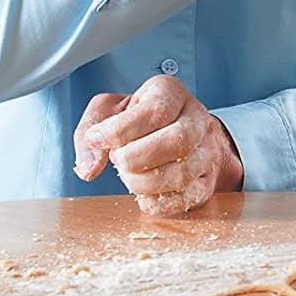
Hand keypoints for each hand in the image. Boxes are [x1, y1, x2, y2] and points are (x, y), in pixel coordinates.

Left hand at [73, 75, 242, 217]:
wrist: (175, 132)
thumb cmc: (139, 119)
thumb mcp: (108, 110)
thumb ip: (90, 129)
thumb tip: (88, 168)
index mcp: (170, 93)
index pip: (155, 111)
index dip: (120, 130)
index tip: (98, 139)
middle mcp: (196, 119)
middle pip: (177, 141)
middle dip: (136, 158)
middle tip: (118, 160)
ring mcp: (207, 150)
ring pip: (183, 173)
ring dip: (144, 182)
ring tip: (128, 176)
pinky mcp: (207, 180)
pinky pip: (186, 198)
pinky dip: (158, 202)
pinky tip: (143, 193)